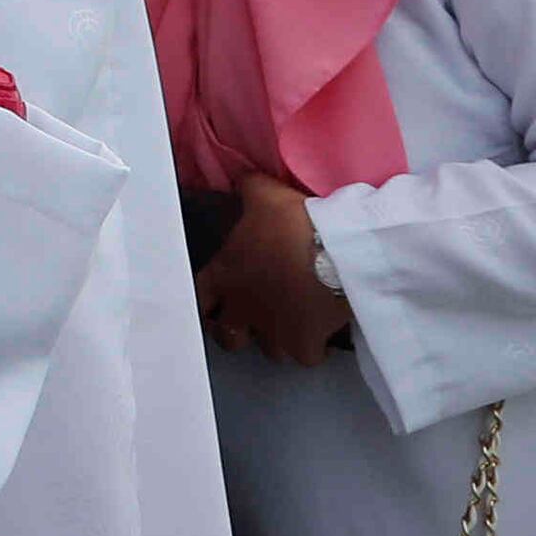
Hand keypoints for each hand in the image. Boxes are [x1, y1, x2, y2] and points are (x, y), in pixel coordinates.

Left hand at [197, 173, 348, 367]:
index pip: (200, 299)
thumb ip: (248, 189)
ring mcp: (273, 332)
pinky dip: (310, 349)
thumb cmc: (292, 224)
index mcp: (225, 275)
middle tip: (252, 320)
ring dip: (277, 338)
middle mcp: (242, 309)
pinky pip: (303, 356)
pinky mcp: (304, 345)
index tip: (213, 306)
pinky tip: (319, 336)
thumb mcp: (265, 195)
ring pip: (268, 349)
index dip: (205, 304)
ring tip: (292, 323)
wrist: (335, 251)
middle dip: (237, 331)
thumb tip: (241, 179)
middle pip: (228, 336)